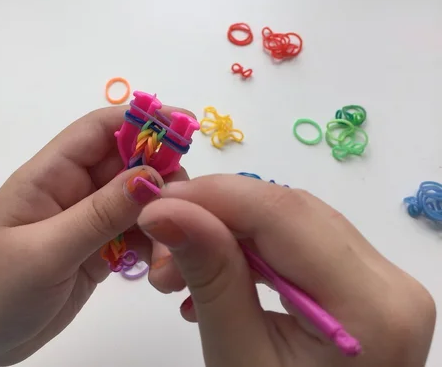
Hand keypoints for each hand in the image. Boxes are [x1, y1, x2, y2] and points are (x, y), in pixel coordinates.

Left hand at [0, 106, 188, 366]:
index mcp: (50, 175)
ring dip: (162, 214)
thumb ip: (99, 214)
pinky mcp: (96, 251)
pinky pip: (134, 234)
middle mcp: (71, 190)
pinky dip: (154, 243)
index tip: (185, 129)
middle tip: (190, 206)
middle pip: (127, 162)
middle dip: (162, 174)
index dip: (142, 120)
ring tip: (173, 247)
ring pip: (137, 200)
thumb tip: (151, 173)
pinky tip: (161, 266)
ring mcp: (85, 221)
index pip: (100, 129)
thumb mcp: (45, 252)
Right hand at [138, 175, 435, 366]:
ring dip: (228, 234)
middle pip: (290, 211)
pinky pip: (301, 244)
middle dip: (214, 216)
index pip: (284, 214)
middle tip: (161, 243)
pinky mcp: (366, 285)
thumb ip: (211, 276)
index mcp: (371, 306)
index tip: (155, 203)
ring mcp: (383, 281)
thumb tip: (165, 210)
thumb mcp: (239, 358)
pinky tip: (215, 275)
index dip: (213, 196)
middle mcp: (391, 281)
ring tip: (179, 272)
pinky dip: (252, 251)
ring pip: (293, 221)